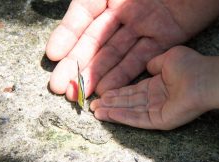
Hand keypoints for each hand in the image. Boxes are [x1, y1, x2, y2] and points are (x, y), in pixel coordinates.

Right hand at [46, 0, 218, 99]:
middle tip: (60, 87)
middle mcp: (125, 12)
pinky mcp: (165, 39)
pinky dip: (124, 74)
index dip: (67, 35)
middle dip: (77, 64)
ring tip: (81, 94)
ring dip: (97, 74)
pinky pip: (141, 59)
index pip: (83, 15)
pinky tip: (108, 89)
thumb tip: (79, 11)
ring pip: (115, 54)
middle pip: (96, 41)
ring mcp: (144, 27)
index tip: (53, 55)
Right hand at [90, 46, 208, 129]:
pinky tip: (109, 115)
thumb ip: (154, 64)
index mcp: (157, 86)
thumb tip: (147, 66)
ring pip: (130, 112)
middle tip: (93, 105)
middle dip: (110, 104)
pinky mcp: (160, 121)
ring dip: (112, 112)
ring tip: (96, 111)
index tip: (102, 93)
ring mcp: (158, 111)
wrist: (204, 79)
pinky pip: (138, 119)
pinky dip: (122, 117)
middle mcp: (155, 99)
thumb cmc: (189, 67)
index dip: (117, 93)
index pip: (132, 91)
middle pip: (128, 103)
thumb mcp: (168, 58)